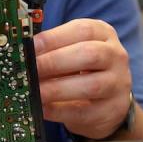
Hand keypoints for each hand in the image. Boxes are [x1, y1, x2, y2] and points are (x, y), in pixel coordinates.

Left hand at [34, 18, 131, 138]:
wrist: (110, 99)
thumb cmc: (86, 69)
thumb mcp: (74, 50)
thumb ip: (54, 49)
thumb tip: (24, 55)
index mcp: (104, 34)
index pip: (83, 30)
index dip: (54, 38)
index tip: (31, 47)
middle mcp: (116, 56)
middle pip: (90, 54)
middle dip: (55, 62)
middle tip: (31, 70)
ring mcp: (118, 84)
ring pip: (91, 85)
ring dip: (57, 88)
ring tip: (35, 91)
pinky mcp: (112, 110)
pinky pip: (84, 111)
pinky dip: (60, 110)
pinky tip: (43, 108)